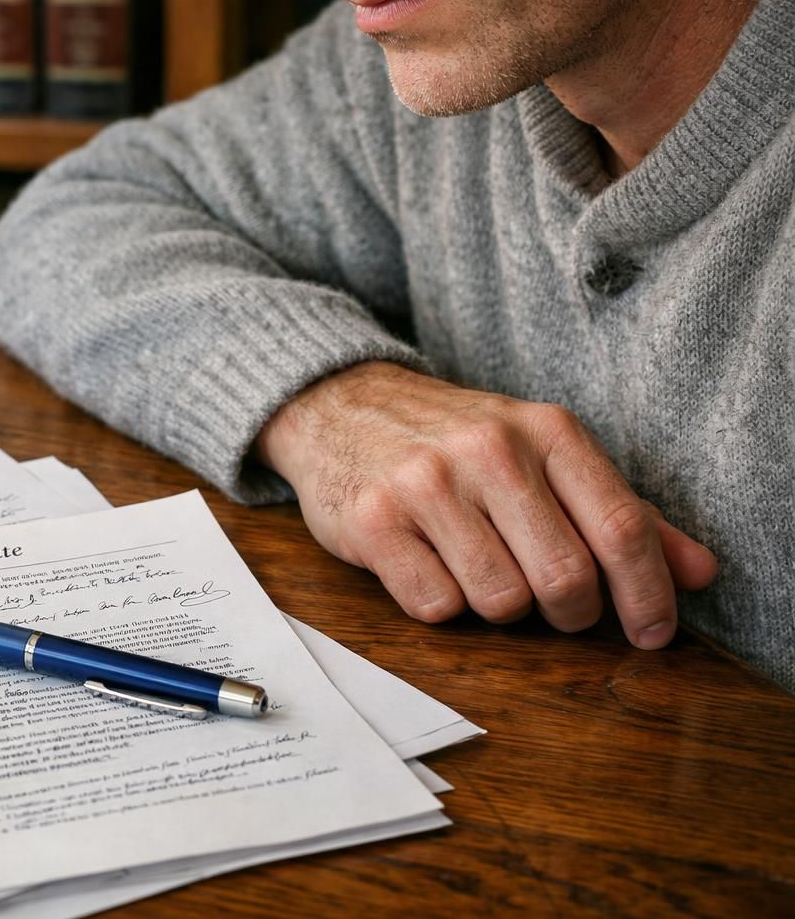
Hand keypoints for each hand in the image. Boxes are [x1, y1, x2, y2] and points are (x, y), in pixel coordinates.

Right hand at [255, 362, 717, 647]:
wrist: (342, 406)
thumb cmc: (454, 441)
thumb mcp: (542, 455)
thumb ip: (618, 511)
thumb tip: (698, 574)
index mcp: (546, 430)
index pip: (621, 528)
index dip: (648, 595)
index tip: (652, 634)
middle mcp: (489, 450)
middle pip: (565, 579)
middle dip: (569, 613)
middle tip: (554, 607)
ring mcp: (426, 484)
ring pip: (500, 601)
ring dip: (497, 607)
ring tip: (478, 570)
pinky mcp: (374, 521)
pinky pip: (436, 606)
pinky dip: (441, 603)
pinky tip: (429, 566)